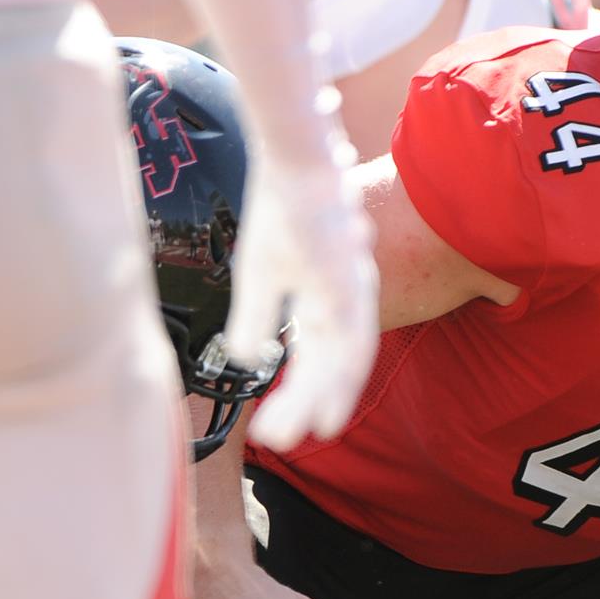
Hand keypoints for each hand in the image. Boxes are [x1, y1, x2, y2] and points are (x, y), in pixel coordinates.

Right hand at [224, 141, 379, 449]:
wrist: (294, 158)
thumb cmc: (281, 212)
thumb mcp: (260, 275)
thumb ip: (257, 318)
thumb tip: (248, 358)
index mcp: (326, 300)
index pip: (323, 357)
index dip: (311, 393)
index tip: (289, 429)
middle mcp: (347, 298)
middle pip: (336, 363)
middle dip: (315, 403)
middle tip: (293, 440)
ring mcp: (351, 287)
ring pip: (345, 355)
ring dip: (323, 394)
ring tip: (304, 430)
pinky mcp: (346, 275)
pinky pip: (347, 327)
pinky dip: (336, 362)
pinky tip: (323, 383)